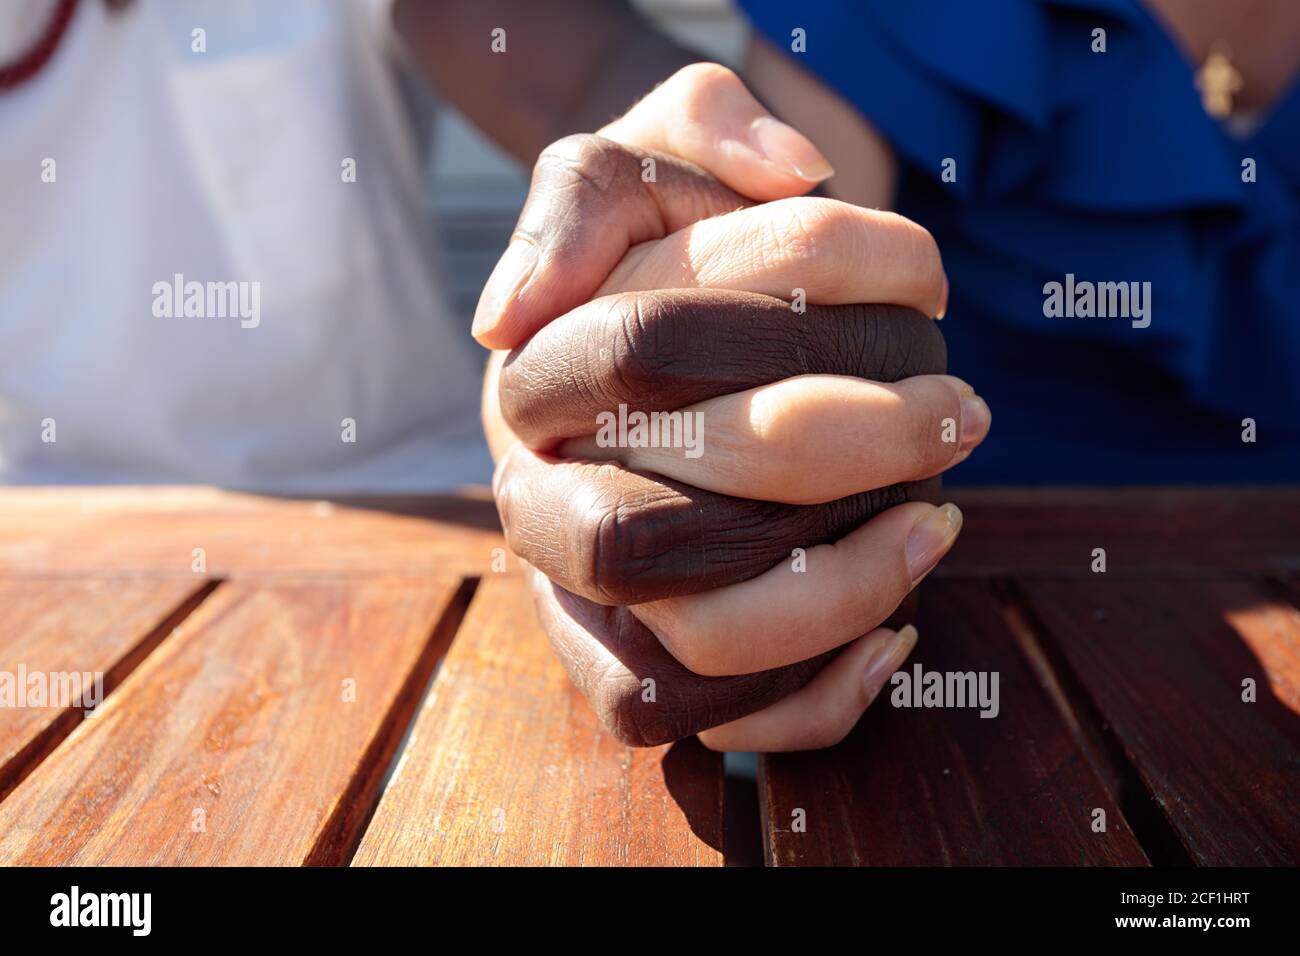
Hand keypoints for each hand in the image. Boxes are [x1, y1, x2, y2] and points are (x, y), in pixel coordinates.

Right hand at [479, 65, 987, 748]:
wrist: (642, 335)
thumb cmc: (658, 243)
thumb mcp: (655, 146)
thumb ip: (697, 126)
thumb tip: (779, 170)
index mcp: (534, 375)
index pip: (643, 348)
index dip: (798, 308)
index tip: (934, 283)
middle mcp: (537, 497)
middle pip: (652, 536)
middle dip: (831, 472)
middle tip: (958, 414)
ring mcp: (579, 594)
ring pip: (686, 648)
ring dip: (836, 598)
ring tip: (940, 522)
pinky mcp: (628, 661)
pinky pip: (700, 721)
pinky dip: (810, 698)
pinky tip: (895, 634)